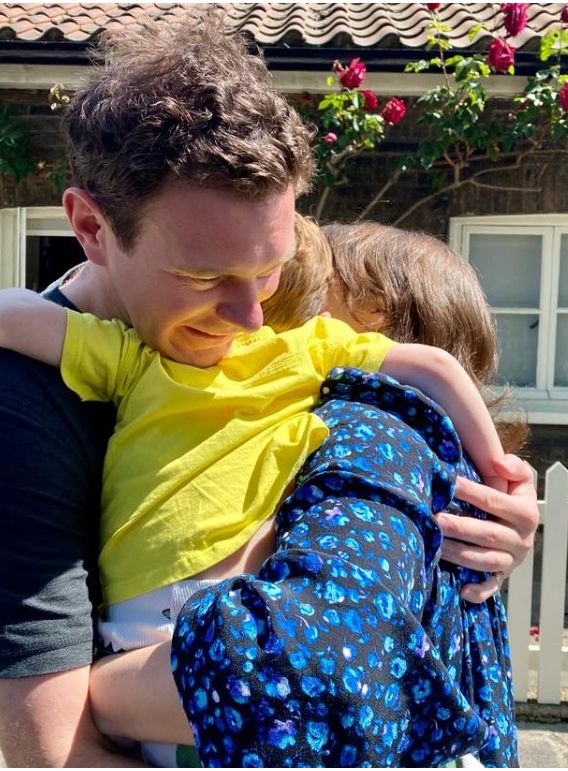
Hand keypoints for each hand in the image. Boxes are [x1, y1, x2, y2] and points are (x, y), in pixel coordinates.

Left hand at [436, 454, 537, 603]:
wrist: (523, 525)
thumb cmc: (512, 497)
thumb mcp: (521, 480)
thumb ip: (514, 468)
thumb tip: (499, 463)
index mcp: (526, 514)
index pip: (494, 501)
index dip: (471, 492)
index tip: (449, 483)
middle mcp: (521, 540)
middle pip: (488, 534)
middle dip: (460, 527)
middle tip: (436, 519)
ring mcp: (511, 561)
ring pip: (484, 560)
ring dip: (459, 554)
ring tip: (435, 545)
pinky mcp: (502, 577)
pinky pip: (491, 587)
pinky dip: (478, 591)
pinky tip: (461, 590)